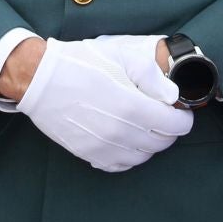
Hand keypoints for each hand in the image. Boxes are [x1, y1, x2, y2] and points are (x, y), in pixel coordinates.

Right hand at [15, 39, 193, 172]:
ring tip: (141, 124)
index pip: (176, 126)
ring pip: (143, 156)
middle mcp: (120, 133)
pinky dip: (129, 155)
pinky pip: (121, 165)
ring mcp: (104, 147)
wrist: (40, 79)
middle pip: (162, 143)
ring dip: (149, 142)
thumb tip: (173, 96)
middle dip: (168, 128)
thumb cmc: (80, 63)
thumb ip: (152, 77)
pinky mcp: (89, 155)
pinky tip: (124, 138)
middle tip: (160, 113)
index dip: (183, 117)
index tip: (179, 109)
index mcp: (132, 107)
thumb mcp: (121, 56)